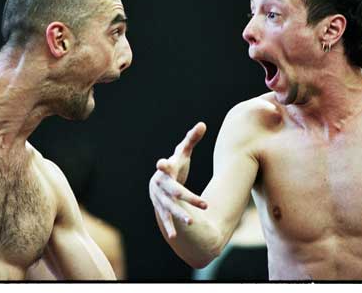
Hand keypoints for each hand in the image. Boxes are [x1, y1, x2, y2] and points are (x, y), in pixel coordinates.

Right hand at [149, 122, 208, 238]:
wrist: (158, 182)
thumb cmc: (175, 165)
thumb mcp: (182, 152)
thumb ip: (191, 139)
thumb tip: (202, 124)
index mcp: (166, 170)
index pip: (166, 166)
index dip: (164, 164)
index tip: (162, 163)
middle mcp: (161, 184)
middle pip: (175, 191)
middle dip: (188, 197)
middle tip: (203, 203)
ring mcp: (160, 198)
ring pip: (170, 207)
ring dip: (180, 215)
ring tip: (192, 222)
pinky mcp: (161, 208)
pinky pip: (165, 219)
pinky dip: (170, 227)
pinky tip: (175, 237)